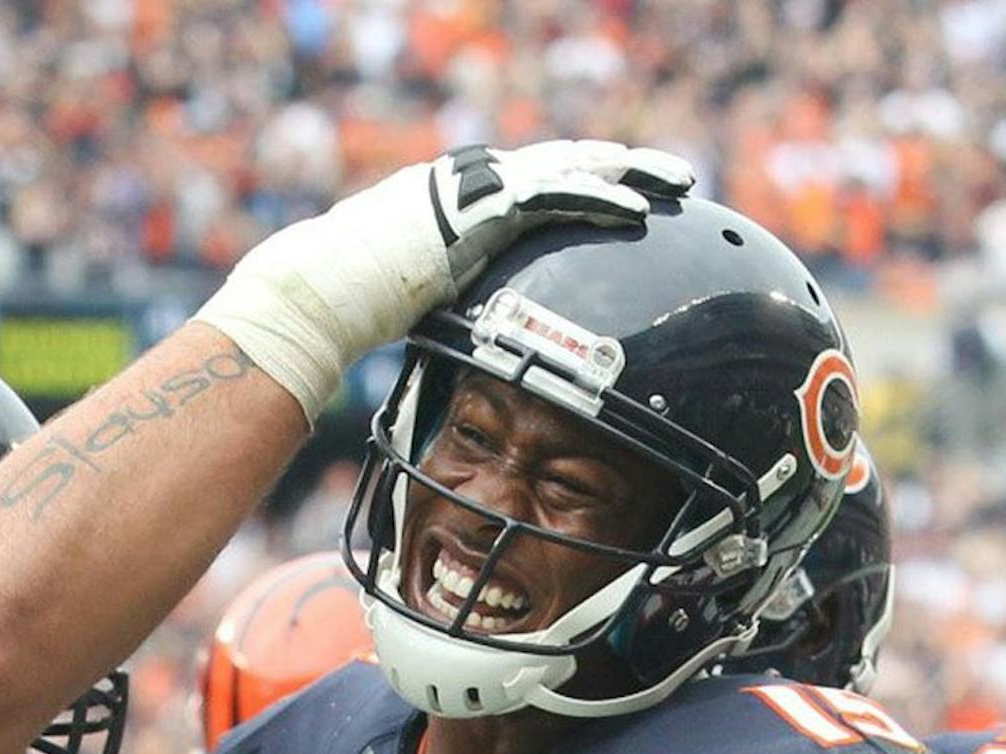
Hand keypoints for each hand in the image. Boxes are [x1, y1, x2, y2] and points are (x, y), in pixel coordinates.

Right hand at [201, 140, 694, 420]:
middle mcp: (479, 181)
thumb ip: (458, 302)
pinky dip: (600, 201)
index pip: (544, 180)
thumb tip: (471, 342)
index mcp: (468, 200)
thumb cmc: (357, 306)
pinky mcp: (482, 206)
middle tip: (677, 179)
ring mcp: (481, 187)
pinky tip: (638, 213)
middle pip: (570, 160)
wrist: (328, 289)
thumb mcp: (423, 299)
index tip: (634, 196)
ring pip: (574, 165)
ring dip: (632, 174)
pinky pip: (555, 196)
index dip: (593, 183)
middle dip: (628, 165)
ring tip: (677, 186)